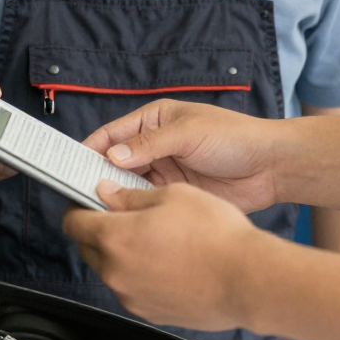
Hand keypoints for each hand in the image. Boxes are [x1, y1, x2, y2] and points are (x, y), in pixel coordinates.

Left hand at [63, 182, 269, 330]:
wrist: (248, 279)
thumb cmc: (217, 236)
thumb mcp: (173, 196)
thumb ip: (131, 196)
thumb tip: (107, 193)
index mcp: (115, 238)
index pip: (73, 222)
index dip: (77, 207)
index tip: (87, 201)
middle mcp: (117, 272)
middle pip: (88, 249)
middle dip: (98, 230)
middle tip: (123, 215)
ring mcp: (132, 297)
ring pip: (112, 271)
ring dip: (121, 254)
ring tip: (156, 239)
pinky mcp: (150, 313)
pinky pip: (133, 290)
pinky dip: (141, 275)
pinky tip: (168, 262)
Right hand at [82, 101, 283, 213]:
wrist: (270, 167)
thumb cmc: (234, 138)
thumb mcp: (189, 133)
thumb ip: (149, 144)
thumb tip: (112, 156)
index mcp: (155, 120)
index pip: (112, 134)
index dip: (89, 149)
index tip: (68, 165)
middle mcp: (154, 146)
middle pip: (114, 162)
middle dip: (96, 176)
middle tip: (76, 193)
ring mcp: (163, 172)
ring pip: (126, 185)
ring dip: (112, 195)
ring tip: (93, 209)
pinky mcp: (174, 196)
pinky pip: (144, 203)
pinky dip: (131, 210)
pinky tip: (120, 219)